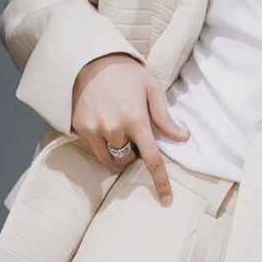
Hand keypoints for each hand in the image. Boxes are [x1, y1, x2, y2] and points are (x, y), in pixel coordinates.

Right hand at [71, 52, 188, 205]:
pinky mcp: (79, 129)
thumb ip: (164, 116)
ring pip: (109, 159)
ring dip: (116, 151)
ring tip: (116, 126)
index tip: (166, 200)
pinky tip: (101, 119)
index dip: (160, 182)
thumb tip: (182, 137)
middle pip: (128, 159)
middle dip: (133, 150)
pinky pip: (93, 148)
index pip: (152, 159)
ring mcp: (94, 130)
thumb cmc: (125, 72)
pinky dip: (100, 142)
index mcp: (136, 119)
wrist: (88, 60)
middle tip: (131, 128)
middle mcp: (114, 128)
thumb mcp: (151, 87)